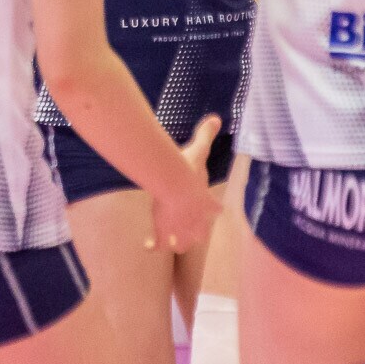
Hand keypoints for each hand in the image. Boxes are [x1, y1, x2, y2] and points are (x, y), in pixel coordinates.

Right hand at [148, 115, 223, 252]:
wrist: (174, 184)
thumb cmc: (188, 168)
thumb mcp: (199, 149)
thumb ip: (206, 134)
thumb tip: (215, 118)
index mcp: (207, 203)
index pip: (215, 209)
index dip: (214, 209)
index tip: (215, 209)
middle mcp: (196, 220)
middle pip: (201, 234)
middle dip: (197, 233)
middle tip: (191, 232)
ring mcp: (180, 228)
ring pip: (182, 244)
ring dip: (177, 242)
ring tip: (171, 242)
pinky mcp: (164, 230)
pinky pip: (158, 243)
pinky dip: (153, 245)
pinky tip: (148, 245)